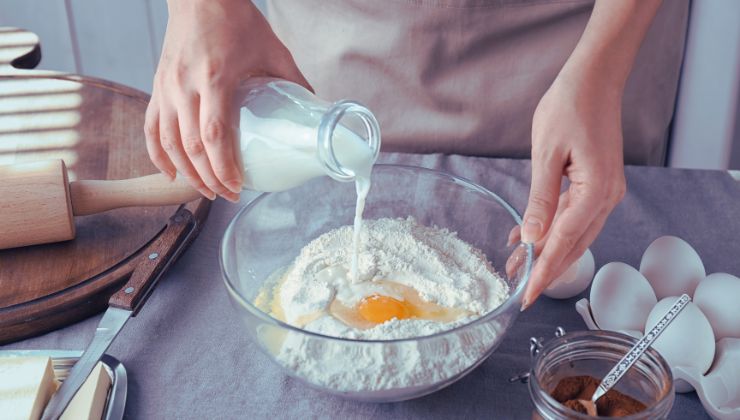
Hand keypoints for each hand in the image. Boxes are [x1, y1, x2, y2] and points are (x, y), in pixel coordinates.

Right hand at [145, 0, 310, 200]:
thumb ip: (296, 81)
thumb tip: (315, 109)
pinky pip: (151, 128)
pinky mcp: (157, 86)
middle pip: (191, 147)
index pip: (213, 135)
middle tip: (228, 196)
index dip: (224, 167)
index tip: (238, 187)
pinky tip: (171, 173)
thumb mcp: (275, 50)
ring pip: (168, 143)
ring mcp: (166, 87)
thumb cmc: (238, 20)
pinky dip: (158, 155)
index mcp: (215, 78)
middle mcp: (185, 86)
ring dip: (187, 173)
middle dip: (209, 179)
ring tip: (206, 190)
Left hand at [518, 71, 625, 308]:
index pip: (565, 242)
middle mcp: (607, 198)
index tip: (527, 295)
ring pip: (573, 234)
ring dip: (545, 251)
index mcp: (597, 192)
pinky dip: (551, 229)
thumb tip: (532, 238)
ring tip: (516, 266)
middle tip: (518, 288)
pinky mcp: (597, 184)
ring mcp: (605, 192)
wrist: (593, 79)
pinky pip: (573, 216)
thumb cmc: (569, 108)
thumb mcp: (546, 155)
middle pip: (573, 245)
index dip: (543, 271)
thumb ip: (541, 200)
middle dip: (544, 268)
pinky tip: (526, 236)